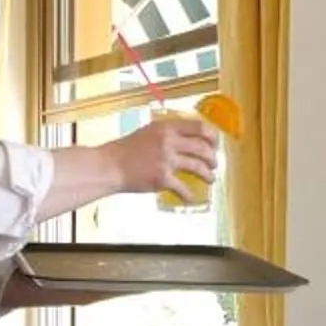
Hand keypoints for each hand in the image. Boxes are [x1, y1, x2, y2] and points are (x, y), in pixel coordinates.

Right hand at [102, 116, 218, 198]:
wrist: (110, 165)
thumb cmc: (125, 149)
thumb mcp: (148, 132)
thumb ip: (167, 133)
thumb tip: (185, 139)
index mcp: (166, 128)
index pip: (199, 127)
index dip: (212, 135)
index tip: (215, 143)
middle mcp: (169, 142)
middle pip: (202, 147)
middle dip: (212, 157)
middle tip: (214, 163)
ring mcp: (167, 160)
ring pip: (198, 166)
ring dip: (207, 174)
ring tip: (210, 178)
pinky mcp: (162, 178)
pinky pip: (183, 188)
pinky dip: (189, 194)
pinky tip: (191, 198)